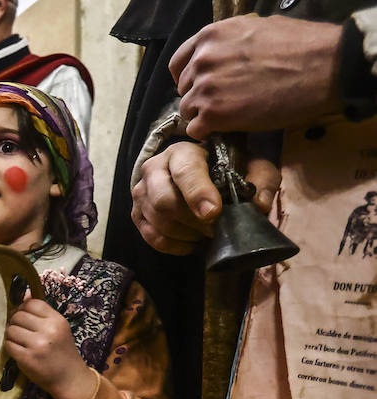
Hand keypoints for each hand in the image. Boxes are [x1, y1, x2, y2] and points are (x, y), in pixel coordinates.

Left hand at [4, 296, 98, 398]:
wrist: (69, 378)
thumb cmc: (62, 351)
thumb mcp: (58, 329)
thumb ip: (42, 313)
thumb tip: (24, 294)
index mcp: (57, 321)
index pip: (32, 304)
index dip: (23, 308)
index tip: (24, 317)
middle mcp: (48, 330)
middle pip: (18, 315)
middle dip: (15, 322)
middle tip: (20, 331)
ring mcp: (37, 345)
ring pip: (10, 329)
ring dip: (11, 335)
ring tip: (19, 341)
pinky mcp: (27, 358)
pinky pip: (8, 345)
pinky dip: (10, 346)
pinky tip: (18, 350)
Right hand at [131, 142, 280, 254]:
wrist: (200, 171)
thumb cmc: (226, 168)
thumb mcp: (252, 166)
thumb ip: (261, 180)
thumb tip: (259, 205)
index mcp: (182, 152)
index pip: (185, 172)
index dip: (198, 194)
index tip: (213, 213)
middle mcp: (154, 169)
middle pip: (163, 201)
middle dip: (192, 221)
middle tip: (215, 229)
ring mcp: (142, 192)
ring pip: (157, 221)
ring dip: (185, 234)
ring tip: (206, 234)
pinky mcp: (137, 214)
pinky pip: (151, 237)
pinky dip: (174, 245)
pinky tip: (191, 242)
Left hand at [170, 16, 343, 138]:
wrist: (325, 66)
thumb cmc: (301, 44)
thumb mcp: (257, 26)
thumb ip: (230, 42)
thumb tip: (225, 51)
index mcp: (210, 36)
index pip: (179, 63)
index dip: (189, 77)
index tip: (200, 85)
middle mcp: (202, 60)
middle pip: (184, 88)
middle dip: (200, 96)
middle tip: (224, 102)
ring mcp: (206, 88)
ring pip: (188, 110)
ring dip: (204, 115)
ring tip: (229, 116)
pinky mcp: (215, 114)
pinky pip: (197, 130)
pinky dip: (208, 132)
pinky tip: (225, 129)